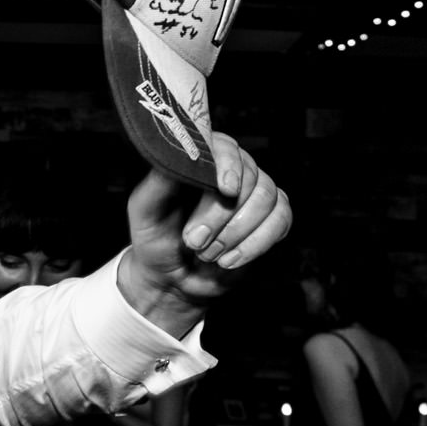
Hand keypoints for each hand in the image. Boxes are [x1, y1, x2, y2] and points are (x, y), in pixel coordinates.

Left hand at [116, 141, 293, 324]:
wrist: (170, 279)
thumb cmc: (155, 238)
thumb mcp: (145, 210)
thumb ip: (160, 181)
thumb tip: (181, 154)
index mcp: (202, 159)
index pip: (225, 147)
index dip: (229, 165)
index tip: (225, 189)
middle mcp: (233, 170)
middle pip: (250, 177)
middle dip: (222, 215)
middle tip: (195, 241)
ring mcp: (255, 194)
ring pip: (268, 199)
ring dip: (237, 232)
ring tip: (208, 254)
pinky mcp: (270, 219)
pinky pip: (281, 221)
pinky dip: (255, 244)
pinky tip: (228, 260)